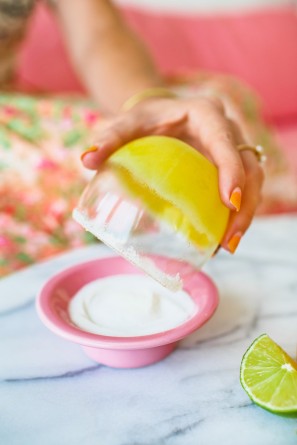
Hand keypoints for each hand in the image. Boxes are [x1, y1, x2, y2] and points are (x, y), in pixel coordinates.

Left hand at [81, 96, 263, 253]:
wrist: (156, 116)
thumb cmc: (142, 120)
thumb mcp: (127, 124)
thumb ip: (109, 138)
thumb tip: (87, 160)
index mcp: (205, 113)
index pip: (225, 142)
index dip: (233, 171)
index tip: (229, 202)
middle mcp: (226, 130)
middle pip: (250, 167)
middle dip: (245, 205)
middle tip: (228, 240)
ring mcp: (231, 149)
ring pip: (253, 181)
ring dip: (245, 215)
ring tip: (227, 246)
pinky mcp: (228, 167)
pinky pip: (241, 190)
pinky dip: (235, 215)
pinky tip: (221, 239)